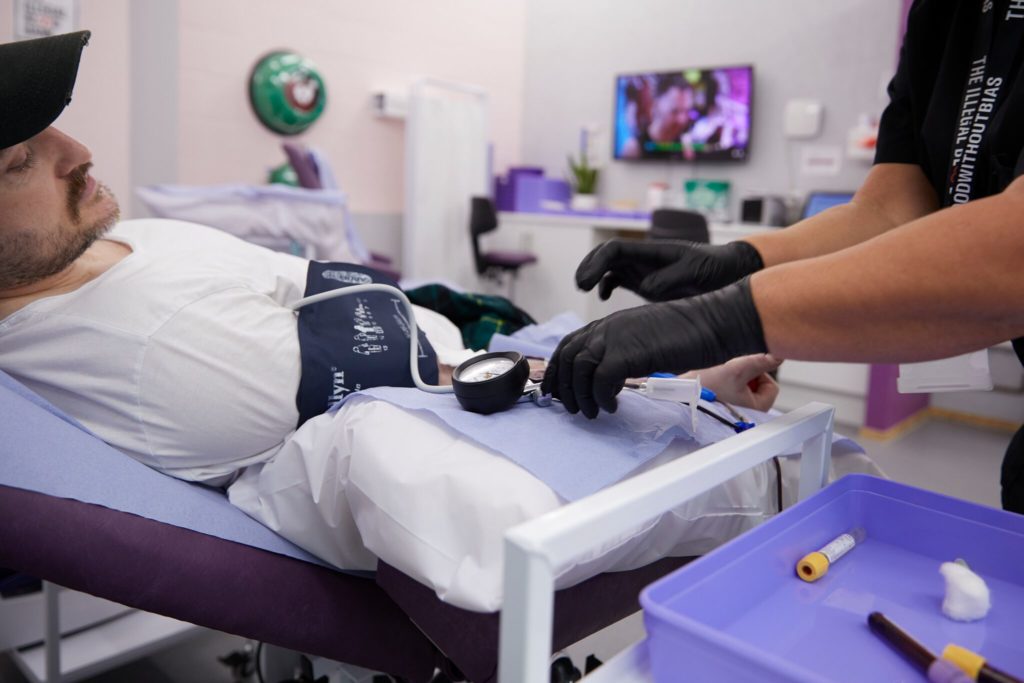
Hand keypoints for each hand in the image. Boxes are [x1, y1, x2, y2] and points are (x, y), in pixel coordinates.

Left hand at [541, 278, 766, 417]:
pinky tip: (613, 407)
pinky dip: (602, 397)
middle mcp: (606, 328)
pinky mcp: (627, 352)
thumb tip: (606, 381)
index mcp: (608, 324)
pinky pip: (601, 380)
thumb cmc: (685, 334)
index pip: (569, 346)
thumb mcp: (643, 342)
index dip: (558, 370)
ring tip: (592, 412)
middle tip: (571, 408)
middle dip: (564, 387)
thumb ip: (621, 355)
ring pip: (579, 369)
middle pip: (568, 358)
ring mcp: (615, 337)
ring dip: (581, 396)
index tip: (556, 391)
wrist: (710, 323)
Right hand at [575, 239, 763, 301]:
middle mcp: (642, 258)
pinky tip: (604, 298)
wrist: (730, 272)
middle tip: (579, 286)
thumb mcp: (695, 270)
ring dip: (593, 275)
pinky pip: (618, 280)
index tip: (587, 281)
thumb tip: (645, 286)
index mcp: (651, 251)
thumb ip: (670, 278)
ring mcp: (642, 270)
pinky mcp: (645, 283)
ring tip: (584, 289)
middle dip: (588, 267)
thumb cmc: (715, 267)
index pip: (615, 250)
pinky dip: (606, 286)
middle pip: (605, 256)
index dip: (597, 262)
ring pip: (608, 267)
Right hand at [690, 354, 781, 411]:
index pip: (771, 386)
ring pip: (750, 387)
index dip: (758, 374)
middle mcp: (751, 413)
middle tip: (731, 377)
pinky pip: (739, 390)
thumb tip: (779, 356)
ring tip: (723, 380)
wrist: (684, 394)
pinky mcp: (730, 407)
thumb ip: (760, 361)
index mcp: (758, 409)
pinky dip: (732, 384)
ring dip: (739, 379)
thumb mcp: (737, 370)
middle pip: (761, 386)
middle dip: (748, 377)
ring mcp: (740, 411)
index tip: (741, 374)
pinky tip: (720, 383)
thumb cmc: (708, 387)